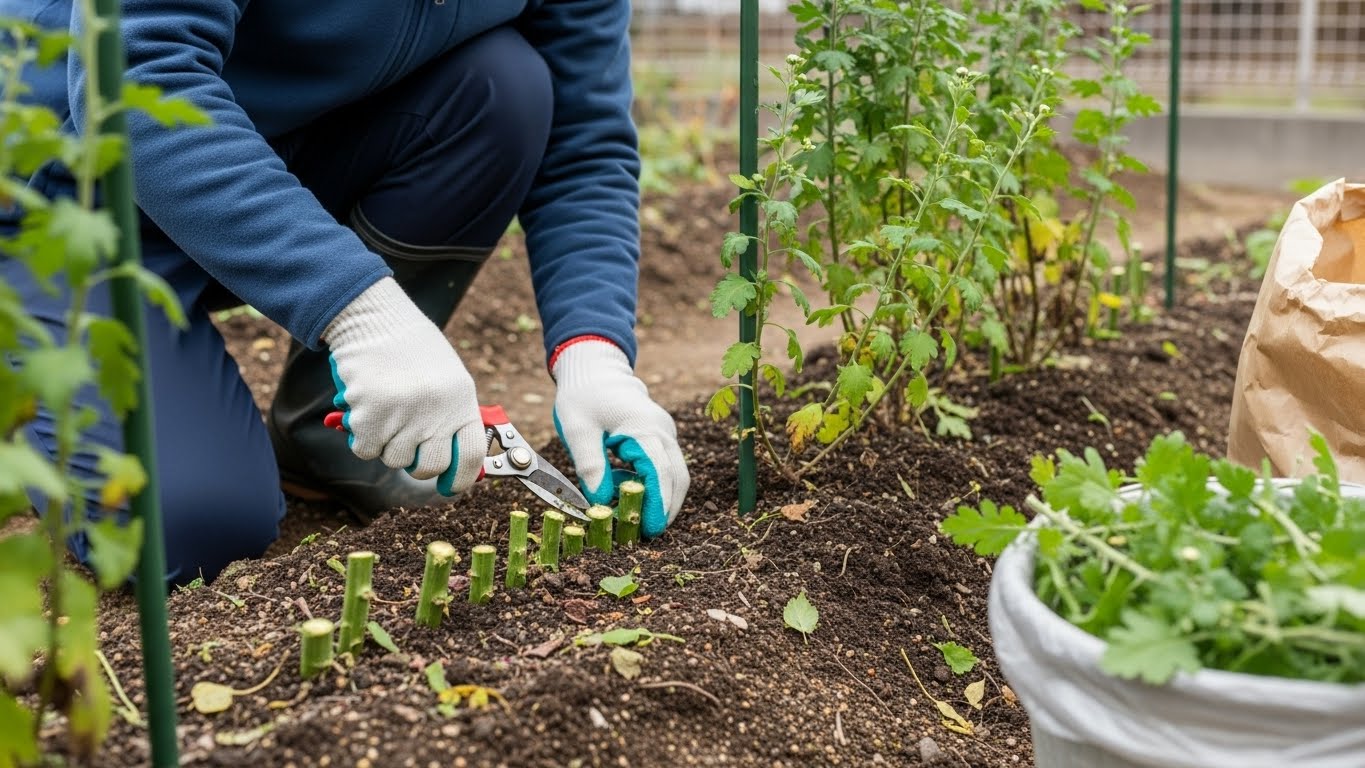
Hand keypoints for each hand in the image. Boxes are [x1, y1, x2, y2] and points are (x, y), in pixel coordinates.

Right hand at [323, 277, 484, 494]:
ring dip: (386, 444)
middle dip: (416, 465)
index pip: (471, 456)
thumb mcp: (448, 378)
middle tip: (407, 445)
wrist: (375, 320)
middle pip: (429, 467)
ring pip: (393, 459)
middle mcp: (436, 410)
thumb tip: (459, 465)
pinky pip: (366, 450)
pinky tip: (365, 411)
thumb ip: (454, 417)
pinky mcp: (371, 415)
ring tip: (386, 411)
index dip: (461, 478)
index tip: (450, 487)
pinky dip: (362, 437)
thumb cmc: (412, 350)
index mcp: (462, 400)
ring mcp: (404, 414)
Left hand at [551, 338, 688, 536]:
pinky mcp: (660, 437)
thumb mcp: (577, 430)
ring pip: (675, 474)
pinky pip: (666, 466)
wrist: (594, 369)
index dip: (657, 504)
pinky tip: (628, 491)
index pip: (660, 474)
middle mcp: (662, 431)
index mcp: (644, 428)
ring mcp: (665, 433)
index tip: (650, 529)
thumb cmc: (583, 396)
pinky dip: (654, 484)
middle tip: (648, 533)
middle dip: (667, 508)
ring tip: (635, 518)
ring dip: (662, 498)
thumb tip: (601, 502)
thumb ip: (590, 465)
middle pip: (678, 478)